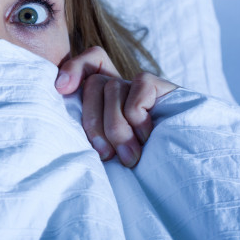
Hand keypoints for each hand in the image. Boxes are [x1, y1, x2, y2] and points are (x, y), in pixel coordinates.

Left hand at [54, 46, 177, 166]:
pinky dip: (137, 115)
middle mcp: (121, 88)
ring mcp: (141, 88)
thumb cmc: (132, 169)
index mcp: (102, 99)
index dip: (73, 69)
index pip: (88, 63)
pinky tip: (146, 137)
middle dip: (94, 122)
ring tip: (129, 157)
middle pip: (94, 83)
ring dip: (117, 127)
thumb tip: (62, 105)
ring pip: (113, 87)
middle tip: (106, 155)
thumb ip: (84, 132)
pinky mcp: (163, 89)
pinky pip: (140, 87)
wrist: (177, 176)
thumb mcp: (101, 152)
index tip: (61, 89)